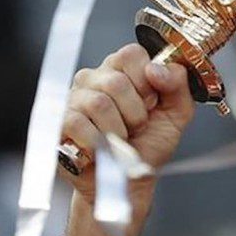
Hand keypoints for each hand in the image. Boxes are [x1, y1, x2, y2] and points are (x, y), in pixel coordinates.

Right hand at [59, 43, 194, 235]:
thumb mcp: (177, 115)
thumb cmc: (150, 145)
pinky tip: (101, 148)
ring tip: (120, 139)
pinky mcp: (57, 123)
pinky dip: (97, 142)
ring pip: (98, 102)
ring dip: (118, 130)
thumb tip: (156, 68)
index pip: (131, 53)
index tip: (152, 103)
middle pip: (116, 81)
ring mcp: (72, 99)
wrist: (129, 182)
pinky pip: (77, 123)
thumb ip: (178, 85)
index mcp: (121, 70)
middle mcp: (93, 78)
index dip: (146, 81)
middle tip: (136, 127)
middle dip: (135, 113)